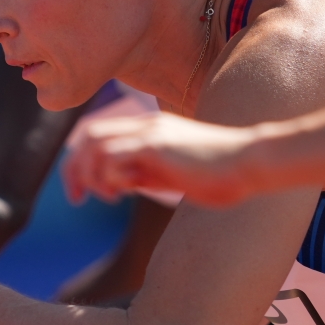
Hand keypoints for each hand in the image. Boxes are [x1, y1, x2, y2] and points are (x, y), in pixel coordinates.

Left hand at [62, 112, 265, 207]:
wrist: (250, 162)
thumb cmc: (220, 173)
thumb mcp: (173, 175)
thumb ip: (146, 174)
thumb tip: (119, 183)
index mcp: (150, 130)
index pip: (99, 136)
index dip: (81, 163)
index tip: (81, 192)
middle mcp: (146, 126)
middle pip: (89, 136)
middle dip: (74, 169)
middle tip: (77, 198)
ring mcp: (150, 133)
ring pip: (95, 144)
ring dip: (90, 174)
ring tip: (107, 197)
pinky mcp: (156, 145)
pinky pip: (112, 155)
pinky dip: (107, 176)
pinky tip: (120, 193)